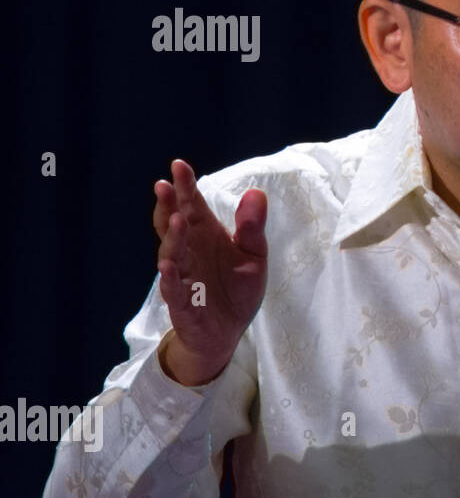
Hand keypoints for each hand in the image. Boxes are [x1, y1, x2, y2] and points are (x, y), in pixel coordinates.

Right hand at [153, 159, 267, 385]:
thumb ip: (252, 227)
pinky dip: (171, 279)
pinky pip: (174, 290)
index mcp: (205, 236)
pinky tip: (168, 266)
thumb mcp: (253, 255)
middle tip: (165, 185)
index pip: (193, 207)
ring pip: (172, 254)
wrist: (228, 332)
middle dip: (169, 206)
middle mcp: (189, 252)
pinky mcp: (183, 304)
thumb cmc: (236, 289)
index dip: (185, 187)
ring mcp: (183, 277)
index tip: (179, 165)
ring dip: (173, 238)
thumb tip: (256, 192)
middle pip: (175, 225)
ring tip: (177, 219)